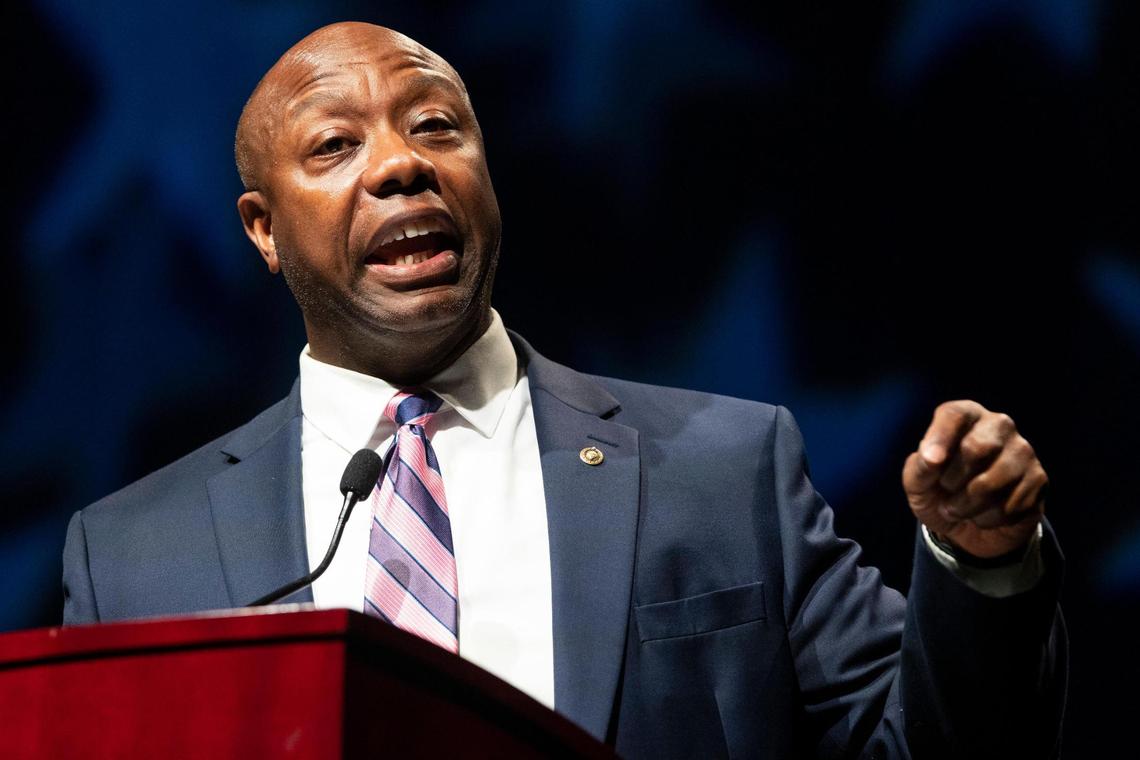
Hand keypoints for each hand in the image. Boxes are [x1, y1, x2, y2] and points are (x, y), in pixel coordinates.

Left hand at [902, 400, 1047, 558]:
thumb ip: (919, 468)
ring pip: (993, 482)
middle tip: (945, 490)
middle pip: (976, 448)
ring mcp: (1024, 451)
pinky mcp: (1039, 479)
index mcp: (966, 416)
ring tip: (959, 508)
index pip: (954, 414)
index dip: (941, 437)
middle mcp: (999, 425)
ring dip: (966, 506)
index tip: (930, 462)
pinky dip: (988, 519)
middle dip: (952, 480)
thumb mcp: (917, 483)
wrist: (968, 527)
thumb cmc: (938, 493)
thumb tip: (931, 458)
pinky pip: (1011, 505)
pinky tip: (984, 515)